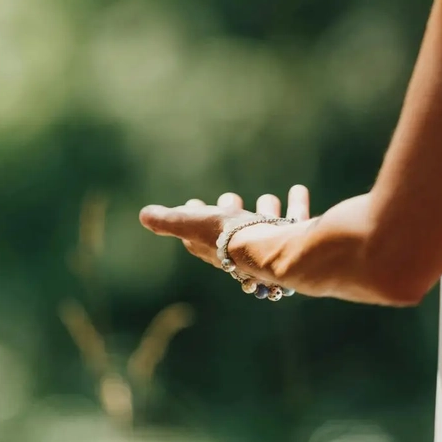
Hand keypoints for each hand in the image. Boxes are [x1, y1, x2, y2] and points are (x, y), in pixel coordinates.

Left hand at [139, 185, 311, 267]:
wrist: (274, 252)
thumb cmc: (229, 239)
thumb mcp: (193, 225)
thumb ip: (168, 221)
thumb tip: (143, 215)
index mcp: (216, 249)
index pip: (200, 236)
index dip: (194, 220)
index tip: (191, 204)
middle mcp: (244, 250)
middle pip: (235, 232)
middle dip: (232, 215)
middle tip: (229, 198)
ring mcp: (270, 245)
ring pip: (266, 225)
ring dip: (265, 211)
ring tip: (267, 198)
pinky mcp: (294, 239)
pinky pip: (295, 218)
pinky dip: (295, 203)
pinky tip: (298, 189)